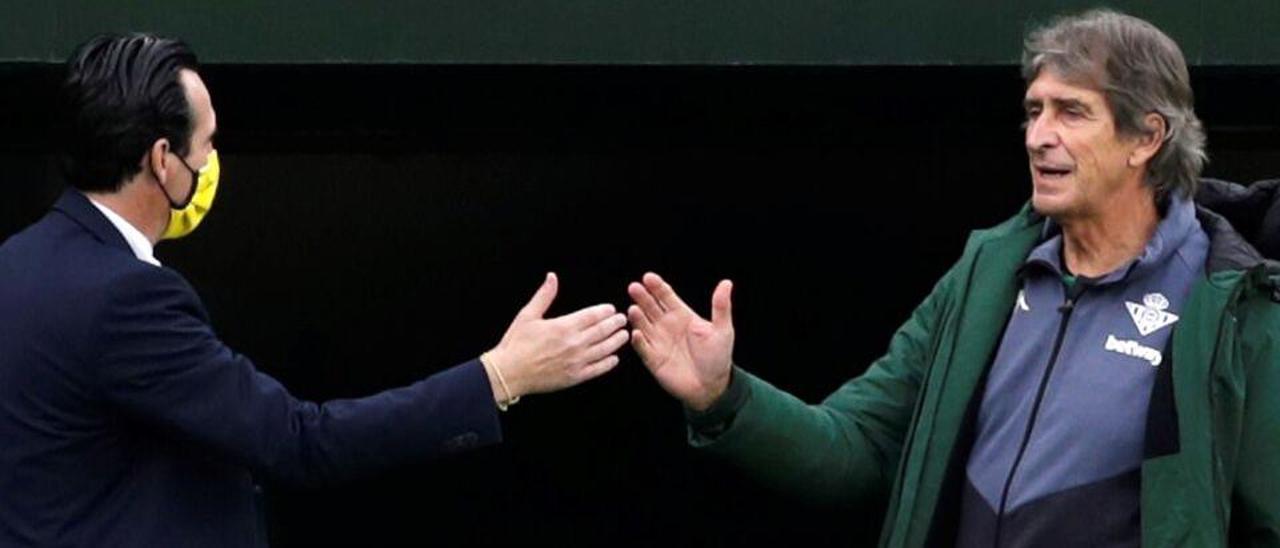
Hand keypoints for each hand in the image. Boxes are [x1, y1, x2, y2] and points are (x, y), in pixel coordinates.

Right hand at [485, 273, 628, 401]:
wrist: (508, 372)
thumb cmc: (516, 344)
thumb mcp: (528, 315)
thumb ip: (544, 295)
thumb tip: (552, 277)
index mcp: (563, 326)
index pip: (592, 315)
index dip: (605, 311)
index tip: (611, 309)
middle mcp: (574, 343)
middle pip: (602, 330)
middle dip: (615, 324)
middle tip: (623, 319)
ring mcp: (576, 361)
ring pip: (605, 349)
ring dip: (617, 341)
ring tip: (624, 335)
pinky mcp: (575, 377)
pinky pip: (598, 369)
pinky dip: (608, 363)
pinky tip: (614, 358)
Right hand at [627, 273, 734, 410]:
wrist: (712, 387)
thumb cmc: (718, 357)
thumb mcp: (722, 330)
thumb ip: (721, 306)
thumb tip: (726, 283)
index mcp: (682, 315)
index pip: (666, 296)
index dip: (657, 287)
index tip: (648, 277)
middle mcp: (667, 326)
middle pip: (651, 307)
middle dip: (642, 297)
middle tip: (634, 287)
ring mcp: (658, 341)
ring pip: (643, 325)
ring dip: (637, 317)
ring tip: (633, 309)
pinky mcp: (653, 359)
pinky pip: (642, 347)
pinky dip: (638, 341)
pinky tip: (635, 333)